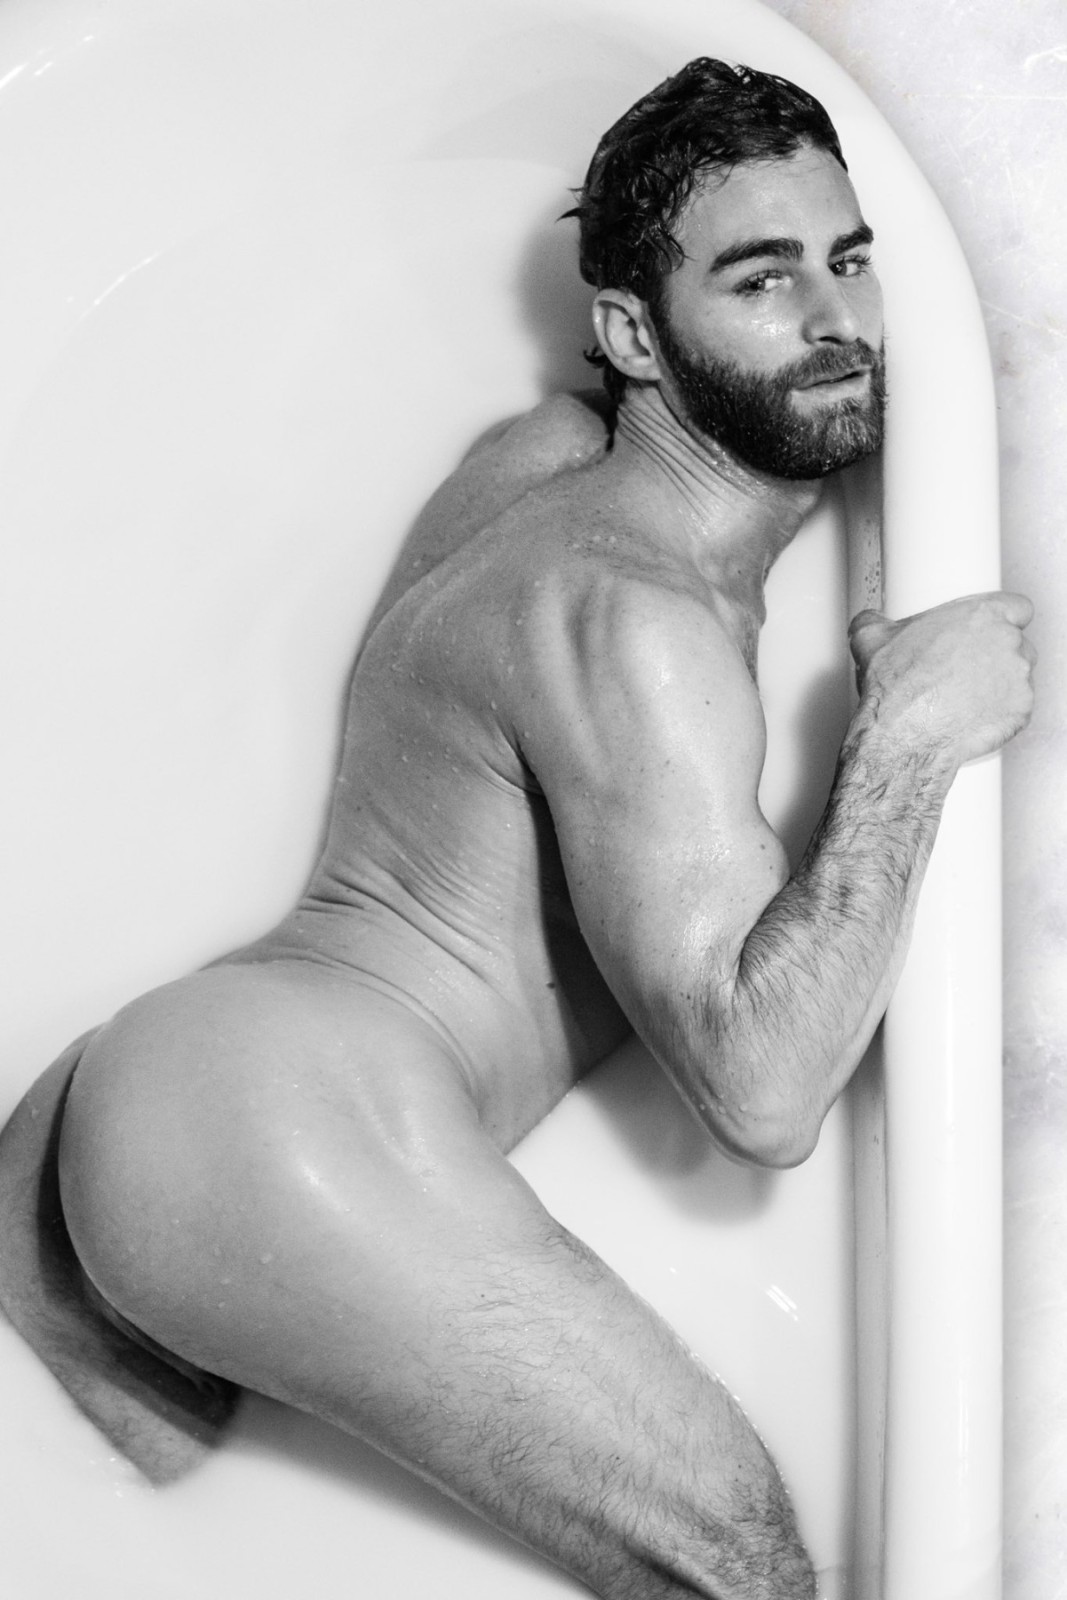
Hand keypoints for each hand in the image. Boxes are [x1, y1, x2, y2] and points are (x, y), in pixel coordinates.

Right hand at [848, 591, 1035, 769]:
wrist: (904, 734)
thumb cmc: (897, 687)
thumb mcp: (872, 639)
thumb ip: (876, 621)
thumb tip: (871, 622)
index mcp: (981, 615)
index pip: (1017, 606)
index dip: (1005, 618)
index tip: (991, 629)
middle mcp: (1007, 642)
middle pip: (1017, 642)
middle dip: (996, 654)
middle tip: (968, 667)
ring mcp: (1018, 678)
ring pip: (1018, 675)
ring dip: (1000, 682)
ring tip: (968, 694)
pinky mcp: (1021, 711)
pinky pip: (1018, 707)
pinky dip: (1001, 711)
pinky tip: (975, 714)